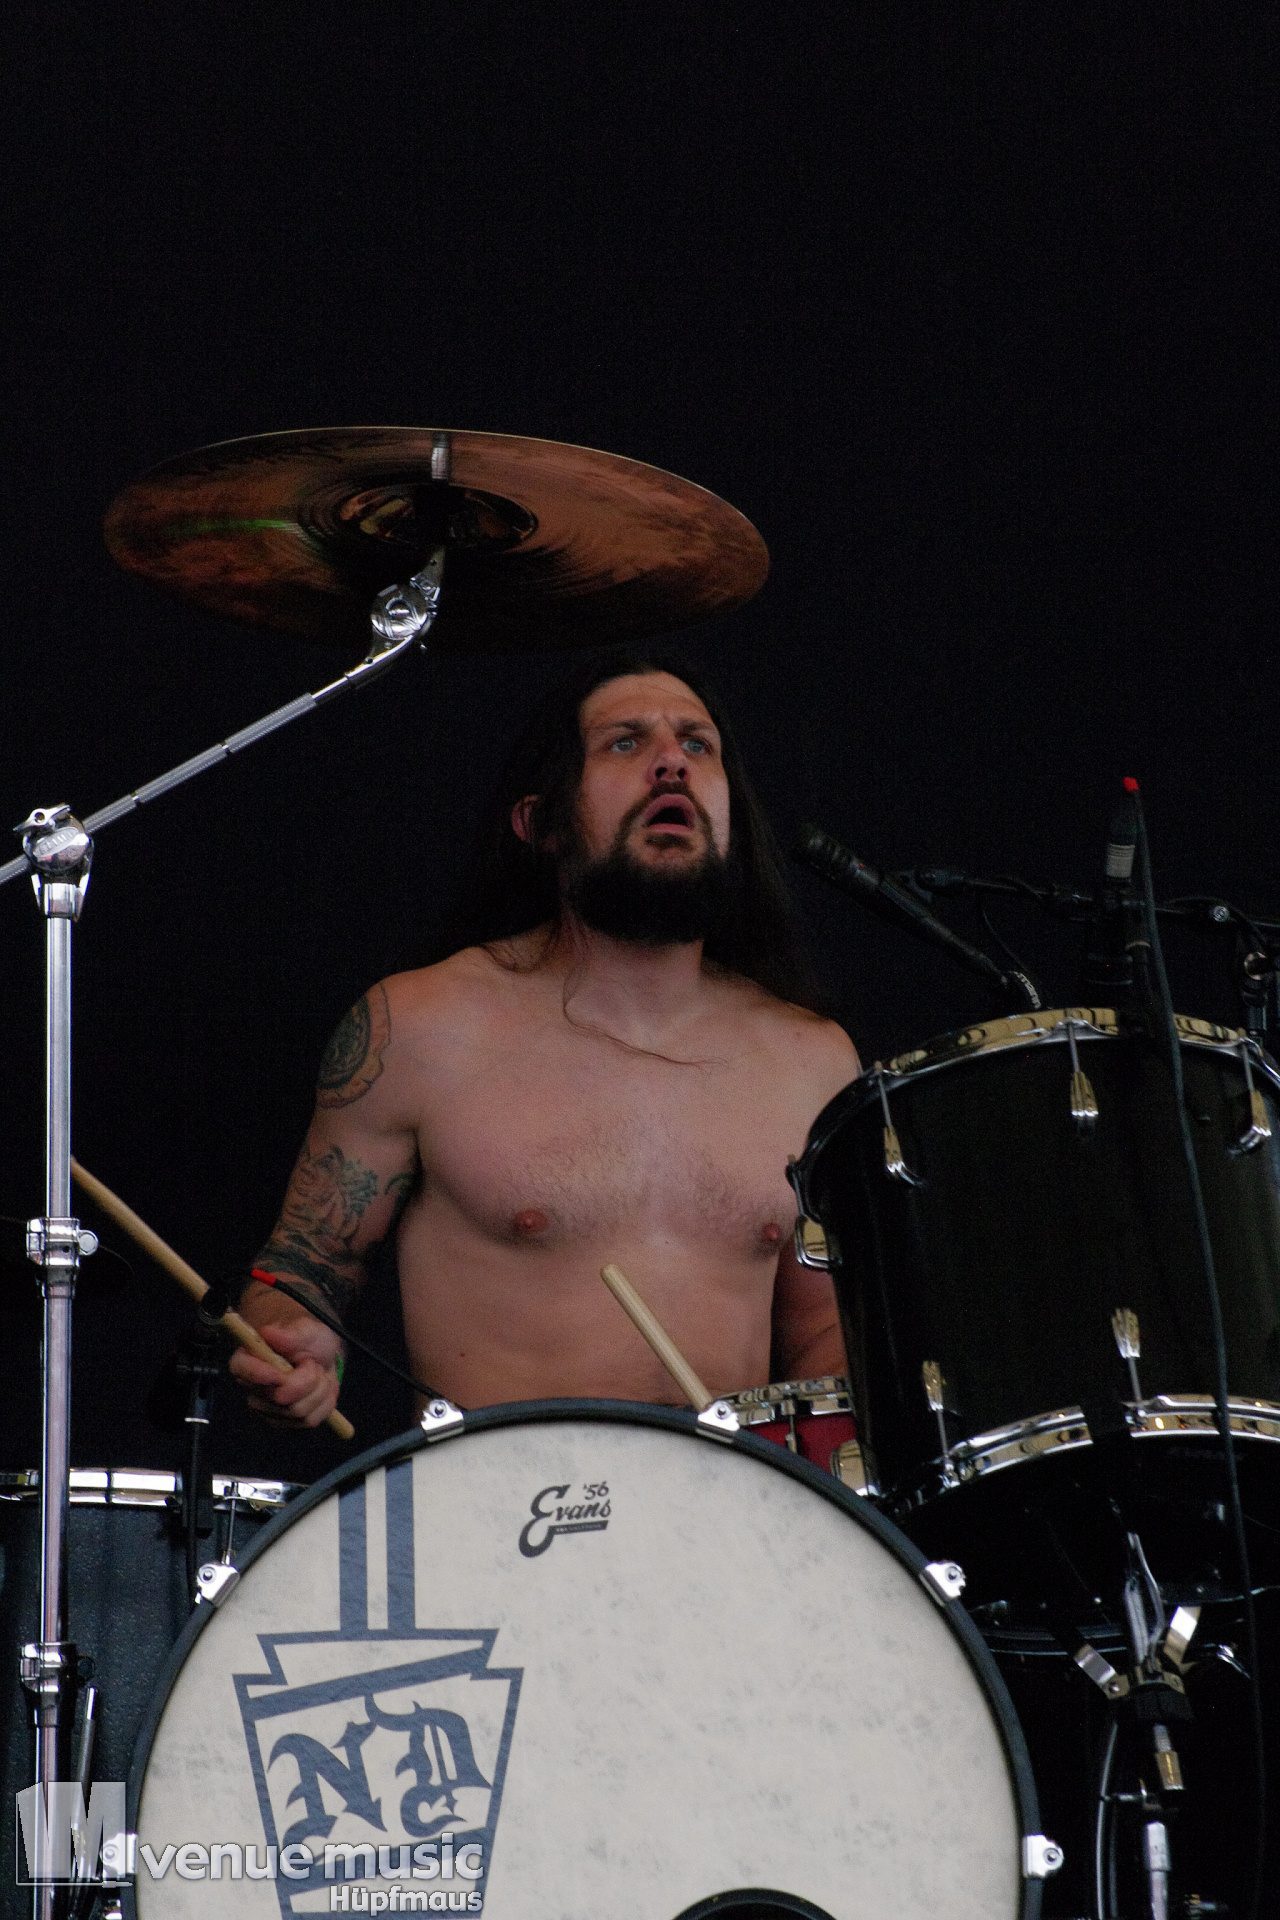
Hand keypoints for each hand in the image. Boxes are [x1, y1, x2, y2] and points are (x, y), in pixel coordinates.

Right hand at [228, 1320, 343, 1428]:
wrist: (323, 1356)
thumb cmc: (309, 1340)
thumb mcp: (305, 1330)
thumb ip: (289, 1335)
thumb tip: (267, 1332)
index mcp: (249, 1359)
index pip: (242, 1369)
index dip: (259, 1374)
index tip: (280, 1373)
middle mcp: (253, 1389)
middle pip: (279, 1398)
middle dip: (307, 1380)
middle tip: (313, 1363)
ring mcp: (269, 1409)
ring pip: (299, 1411)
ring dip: (319, 1389)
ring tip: (318, 1373)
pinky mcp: (286, 1422)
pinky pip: (310, 1420)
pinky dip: (323, 1403)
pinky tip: (321, 1388)